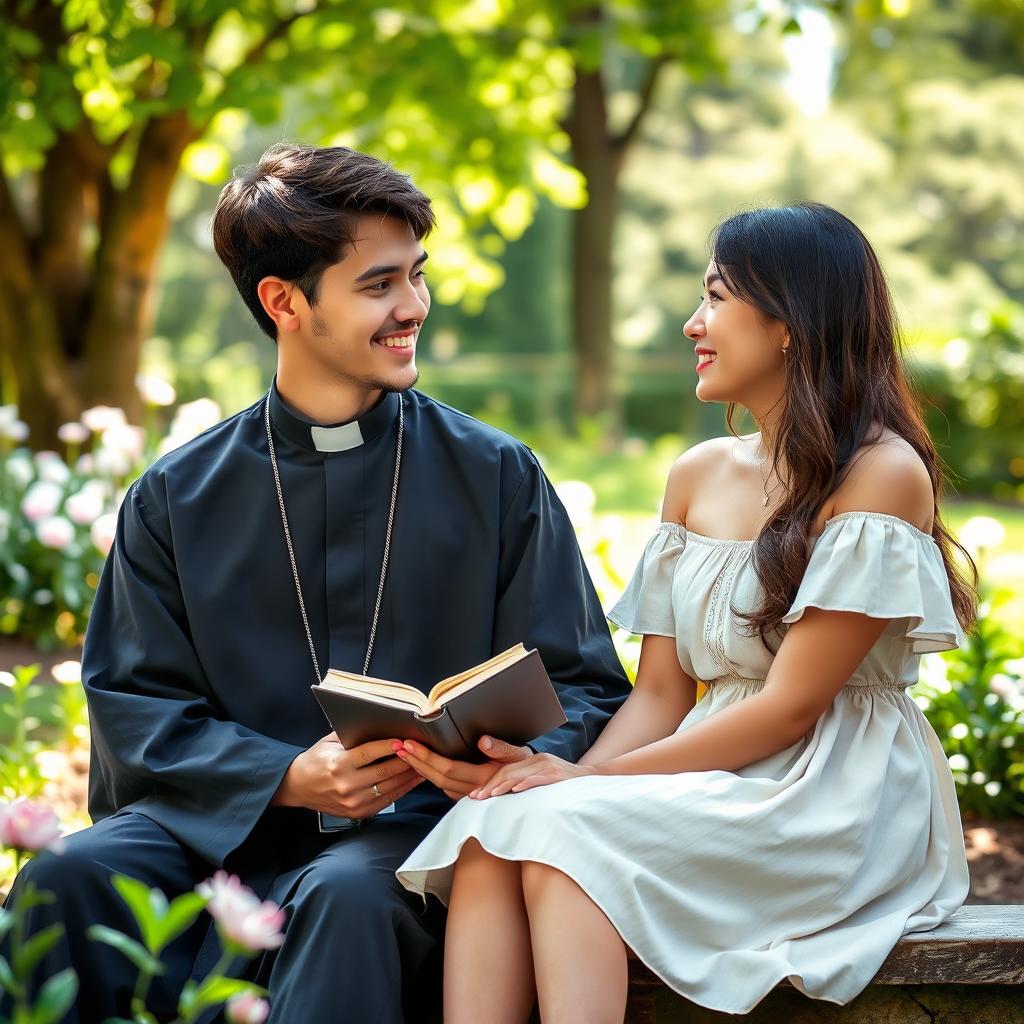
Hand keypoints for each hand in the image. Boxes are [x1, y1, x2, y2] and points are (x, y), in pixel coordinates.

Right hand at [273, 734, 424, 818]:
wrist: (298, 787)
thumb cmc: (316, 760)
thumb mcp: (329, 743)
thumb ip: (352, 735)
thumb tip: (379, 725)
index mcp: (338, 765)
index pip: (369, 754)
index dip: (388, 746)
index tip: (404, 740)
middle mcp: (346, 786)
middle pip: (384, 772)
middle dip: (406, 761)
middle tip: (422, 750)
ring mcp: (353, 803)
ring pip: (389, 788)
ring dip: (409, 776)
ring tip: (424, 764)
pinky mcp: (359, 813)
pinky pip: (387, 801)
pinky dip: (402, 789)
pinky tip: (413, 780)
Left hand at [394, 735, 531, 799]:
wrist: (543, 791)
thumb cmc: (534, 768)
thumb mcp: (521, 755)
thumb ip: (501, 749)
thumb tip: (482, 741)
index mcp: (485, 777)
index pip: (448, 768)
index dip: (427, 757)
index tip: (409, 744)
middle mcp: (477, 790)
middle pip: (439, 778)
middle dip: (416, 762)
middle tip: (398, 746)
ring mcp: (474, 797)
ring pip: (440, 785)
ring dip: (420, 770)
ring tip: (405, 754)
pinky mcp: (473, 798)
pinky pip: (447, 789)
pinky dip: (432, 777)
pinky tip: (424, 767)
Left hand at [469, 752, 597, 798]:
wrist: (595, 781)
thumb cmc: (566, 786)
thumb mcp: (543, 781)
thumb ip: (526, 784)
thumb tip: (504, 798)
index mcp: (532, 761)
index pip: (505, 770)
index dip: (488, 782)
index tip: (475, 796)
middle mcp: (539, 760)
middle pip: (507, 771)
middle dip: (489, 785)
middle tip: (476, 799)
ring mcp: (548, 766)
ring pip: (519, 774)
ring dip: (502, 785)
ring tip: (489, 795)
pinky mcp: (558, 775)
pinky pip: (538, 778)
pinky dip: (525, 784)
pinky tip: (515, 790)